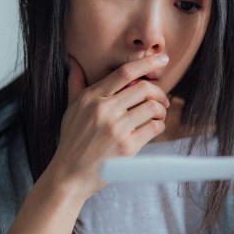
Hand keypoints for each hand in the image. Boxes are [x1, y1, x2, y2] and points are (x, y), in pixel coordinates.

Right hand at [47, 54, 170, 200]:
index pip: (124, 73)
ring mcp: (116, 129)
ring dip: (161, 110)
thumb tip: (72, 60)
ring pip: (152, 108)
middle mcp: (105, 110)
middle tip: (163, 99)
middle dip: (159, 92)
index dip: (147, 63)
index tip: (162, 59)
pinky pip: (154, 128)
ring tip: (158, 115)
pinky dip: (159, 125)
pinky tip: (154, 127)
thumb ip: (75, 83)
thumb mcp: (71, 109)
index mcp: (92, 98)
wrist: (70, 174)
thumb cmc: (72, 141)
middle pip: (144, 89)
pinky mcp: (127, 147)